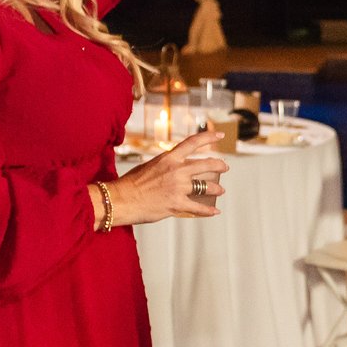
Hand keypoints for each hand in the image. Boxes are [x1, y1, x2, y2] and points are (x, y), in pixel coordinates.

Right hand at [104, 128, 229, 224]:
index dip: (208, 137)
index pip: (192, 143)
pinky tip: (215, 210)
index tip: (219, 136)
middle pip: (206, 165)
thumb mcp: (150, 166)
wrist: (121, 200)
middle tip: (224, 167)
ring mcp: (178, 188)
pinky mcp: (177, 204)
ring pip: (206, 186)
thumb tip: (176, 167)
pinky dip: (209, 210)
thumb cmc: (131, 183)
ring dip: (216, 188)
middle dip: (219, 165)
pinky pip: (199, 208)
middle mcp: (176, 171)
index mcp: (169, 158)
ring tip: (221, 189)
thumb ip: (166, 165)